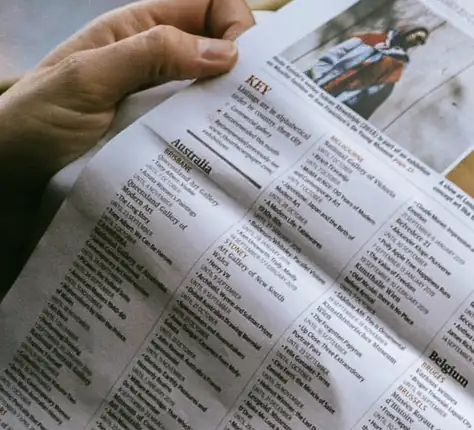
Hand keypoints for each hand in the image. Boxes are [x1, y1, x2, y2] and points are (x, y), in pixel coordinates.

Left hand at [0, 1, 252, 285]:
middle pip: (224, 56)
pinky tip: (232, 170)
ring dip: (238, 122)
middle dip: (249, 76)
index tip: (247, 67)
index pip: (210, 6)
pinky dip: (224, 154)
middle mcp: (156, 67)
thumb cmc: (32, 124)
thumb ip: (151, 55)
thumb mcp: (87, 78)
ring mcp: (162, 110)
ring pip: (220, 104)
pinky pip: (206, 145)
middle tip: (266, 112)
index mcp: (138, 33)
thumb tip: (227, 52)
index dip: (237, 26)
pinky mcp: (164, 150)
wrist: (5, 185)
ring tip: (253, 150)